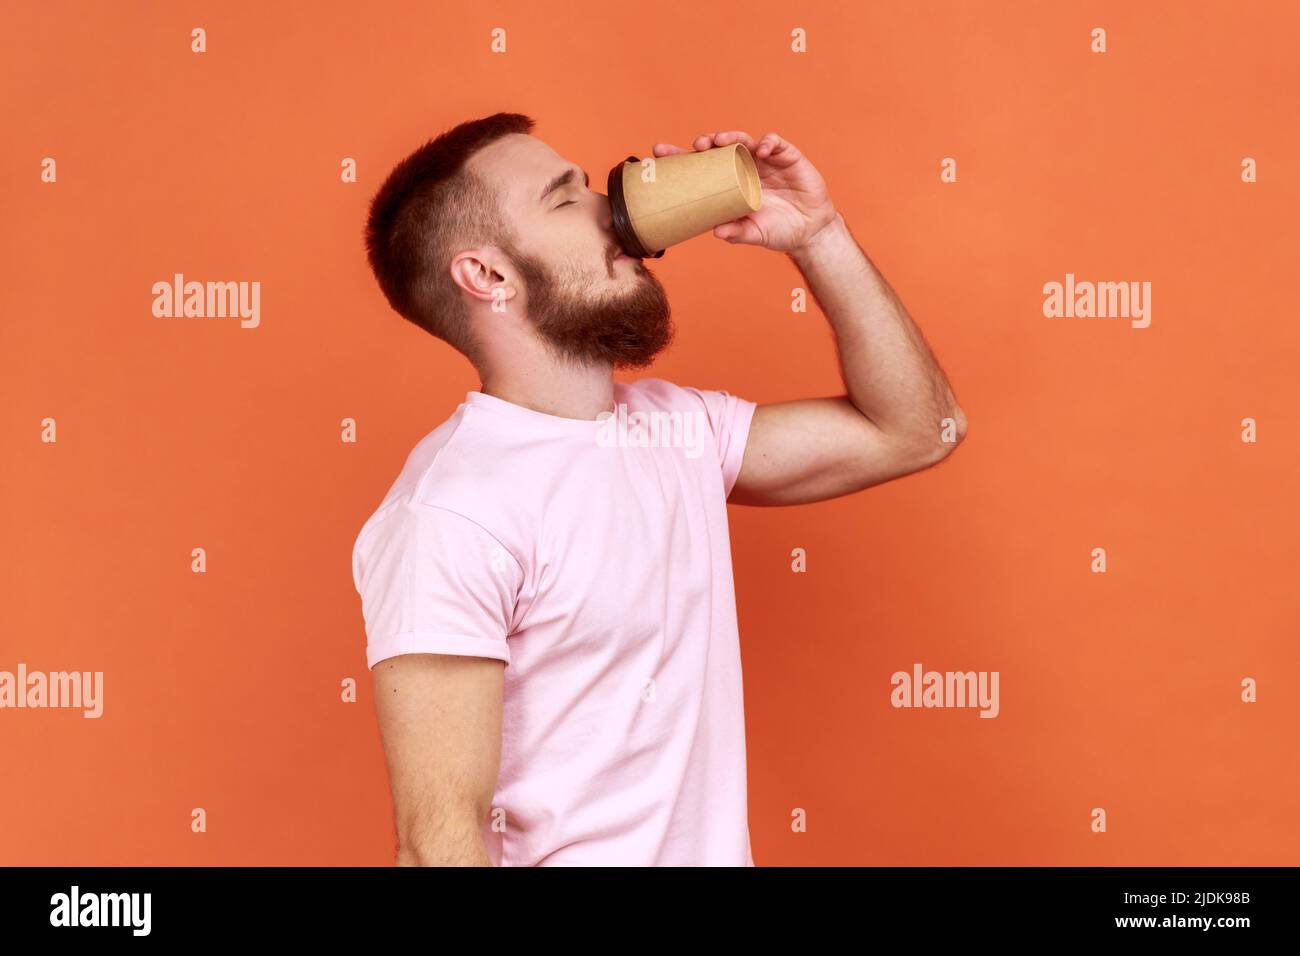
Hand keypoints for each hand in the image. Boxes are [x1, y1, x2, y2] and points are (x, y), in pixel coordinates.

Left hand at [651, 130, 837, 253]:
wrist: (811, 230)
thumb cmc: (779, 231)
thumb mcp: (756, 234)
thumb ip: (738, 233)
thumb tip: (717, 232)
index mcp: (729, 184)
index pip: (700, 168)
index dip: (680, 158)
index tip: (658, 153)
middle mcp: (743, 168)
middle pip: (718, 149)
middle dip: (705, 143)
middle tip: (696, 146)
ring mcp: (764, 160)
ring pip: (742, 141)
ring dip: (731, 138)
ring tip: (720, 141)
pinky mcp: (786, 156)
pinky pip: (774, 143)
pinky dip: (767, 142)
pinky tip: (762, 149)